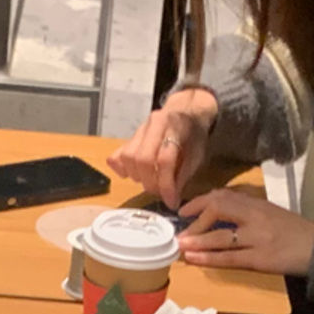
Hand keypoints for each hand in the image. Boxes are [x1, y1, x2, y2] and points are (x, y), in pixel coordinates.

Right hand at [110, 89, 218, 206]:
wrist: (186, 112)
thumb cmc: (194, 135)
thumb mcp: (197, 155)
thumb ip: (182, 176)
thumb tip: (170, 200)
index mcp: (175, 127)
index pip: (165, 160)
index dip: (166, 185)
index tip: (170, 201)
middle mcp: (155, 124)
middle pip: (143, 159)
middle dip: (150, 182)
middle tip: (159, 192)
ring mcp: (140, 129)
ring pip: (128, 157)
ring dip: (137, 177)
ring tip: (149, 181)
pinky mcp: (130, 137)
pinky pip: (117, 155)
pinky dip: (121, 169)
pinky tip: (133, 175)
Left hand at [179, 188, 313, 276]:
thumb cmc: (296, 232)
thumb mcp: (272, 214)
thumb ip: (249, 213)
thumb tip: (219, 216)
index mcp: (257, 204)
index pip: (223, 196)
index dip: (200, 202)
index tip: (184, 210)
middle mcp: (255, 216)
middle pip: (218, 208)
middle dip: (196, 219)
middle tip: (181, 231)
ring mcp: (257, 237)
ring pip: (220, 236)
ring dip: (197, 241)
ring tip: (180, 246)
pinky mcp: (260, 258)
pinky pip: (230, 258)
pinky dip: (209, 259)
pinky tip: (194, 260)